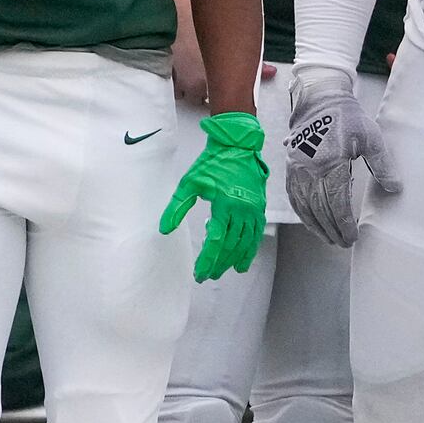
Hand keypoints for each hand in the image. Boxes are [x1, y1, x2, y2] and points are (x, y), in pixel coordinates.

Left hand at [159, 111, 269, 281]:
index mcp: (226, 204)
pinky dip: (249, 250)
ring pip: (245, 242)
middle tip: (207, 276)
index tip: (199, 273)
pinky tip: (243, 260)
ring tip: (223, 272)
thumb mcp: (189, 182)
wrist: (238, 146)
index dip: (207, 259)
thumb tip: (165, 229)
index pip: (216, 240)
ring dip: (234, 260)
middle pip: (231, 245)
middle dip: (219, 263)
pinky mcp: (259, 208)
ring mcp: (254, 210)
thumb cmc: (212, 163)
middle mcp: (243, 210)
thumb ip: (177, 207)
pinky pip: (255, 235)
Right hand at [282, 64, 396, 246]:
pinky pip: (293, 196)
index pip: (336, 203)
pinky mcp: (289, 167)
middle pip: (319, 209)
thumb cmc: (347, 117)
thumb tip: (395, 188)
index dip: (343, 224)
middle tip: (343, 244)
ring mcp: (296, 169)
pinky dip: (302, 213)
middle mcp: (308, 170)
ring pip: (304, 206)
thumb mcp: (371, 138)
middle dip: (331, 230)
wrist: (319, 100)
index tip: (351, 237)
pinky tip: (311, 221)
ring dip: (315, 225)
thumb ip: (383, 165)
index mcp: (330, 163)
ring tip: (328, 239)